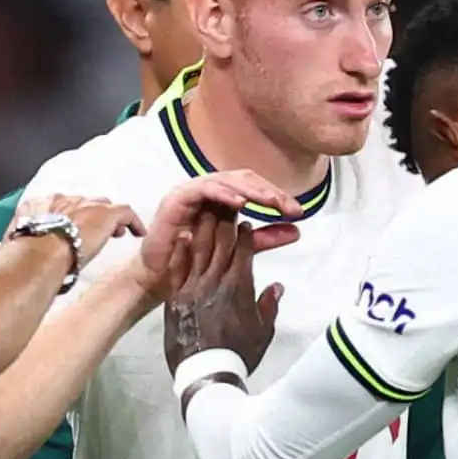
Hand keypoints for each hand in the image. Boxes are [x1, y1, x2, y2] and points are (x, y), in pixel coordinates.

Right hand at [12, 194, 144, 265]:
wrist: (39, 255)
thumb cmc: (18, 257)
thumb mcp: (3, 250)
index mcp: (35, 205)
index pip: (53, 205)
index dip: (63, 217)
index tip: (66, 229)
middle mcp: (61, 199)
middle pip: (80, 202)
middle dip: (87, 215)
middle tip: (92, 231)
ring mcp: (85, 205)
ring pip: (103, 205)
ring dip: (109, 219)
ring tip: (115, 233)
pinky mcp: (106, 214)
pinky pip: (125, 213)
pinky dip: (132, 222)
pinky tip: (137, 233)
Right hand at [136, 171, 301, 292]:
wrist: (160, 278)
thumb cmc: (194, 262)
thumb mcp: (237, 250)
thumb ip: (264, 239)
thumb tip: (297, 230)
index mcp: (222, 198)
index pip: (255, 188)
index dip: (277, 197)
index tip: (297, 212)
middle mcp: (208, 189)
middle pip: (243, 180)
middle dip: (268, 191)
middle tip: (288, 206)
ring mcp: (192, 191)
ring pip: (226, 180)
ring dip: (250, 189)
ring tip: (270, 200)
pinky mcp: (177, 198)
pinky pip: (202, 189)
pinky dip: (223, 193)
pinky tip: (240, 202)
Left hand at [163, 206, 283, 377]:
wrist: (207, 373)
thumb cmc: (239, 354)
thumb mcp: (263, 331)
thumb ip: (269, 305)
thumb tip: (277, 287)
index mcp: (239, 286)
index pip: (243, 250)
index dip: (245, 234)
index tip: (245, 223)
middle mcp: (216, 281)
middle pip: (220, 242)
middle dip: (224, 221)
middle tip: (225, 206)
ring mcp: (193, 287)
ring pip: (198, 249)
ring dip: (203, 228)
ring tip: (204, 211)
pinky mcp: (175, 298)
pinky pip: (178, 268)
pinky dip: (181, 251)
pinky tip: (182, 237)